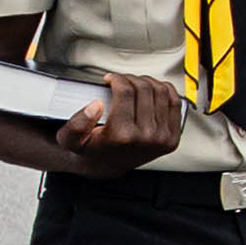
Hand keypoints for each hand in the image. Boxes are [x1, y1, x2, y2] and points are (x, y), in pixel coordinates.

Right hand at [58, 73, 185, 172]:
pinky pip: (175, 103)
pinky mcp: (172, 138)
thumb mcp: (70, 140)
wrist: (106, 165)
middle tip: (121, 81)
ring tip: (134, 85)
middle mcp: (145, 138)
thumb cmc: (90, 149)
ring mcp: (162, 138)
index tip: (111, 78)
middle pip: (144, 89)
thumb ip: (77, 123)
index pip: (126, 92)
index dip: (117, 79)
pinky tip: (152, 90)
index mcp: (121, 136)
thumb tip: (96, 105)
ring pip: (161, 92)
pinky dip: (164, 91)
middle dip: (130, 78)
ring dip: (147, 82)